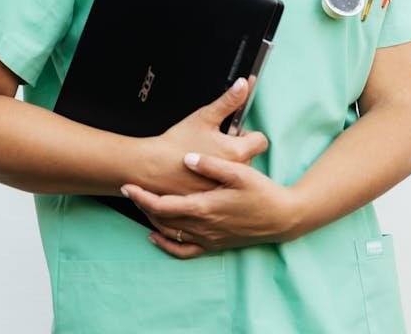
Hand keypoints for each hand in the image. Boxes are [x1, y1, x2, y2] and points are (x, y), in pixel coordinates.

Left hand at [122, 151, 295, 257]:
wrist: (282, 219)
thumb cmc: (262, 193)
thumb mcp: (240, 173)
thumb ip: (212, 165)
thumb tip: (188, 158)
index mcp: (206, 207)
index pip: (164, 205)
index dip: (143, 197)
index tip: (127, 185)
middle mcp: (203, 226)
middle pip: (162, 219)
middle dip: (142, 204)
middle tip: (129, 188)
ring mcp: (208, 238)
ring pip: (170, 233)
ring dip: (152, 219)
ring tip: (140, 202)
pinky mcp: (214, 245)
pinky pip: (184, 251)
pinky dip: (166, 245)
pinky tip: (156, 236)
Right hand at [141, 78, 267, 196]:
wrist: (153, 167)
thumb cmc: (177, 142)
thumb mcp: (205, 116)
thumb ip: (228, 101)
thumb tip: (244, 84)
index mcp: (237, 152)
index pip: (260, 141)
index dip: (247, 133)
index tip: (233, 131)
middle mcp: (234, 173)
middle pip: (248, 156)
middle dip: (235, 147)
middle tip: (214, 142)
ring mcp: (223, 188)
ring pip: (234, 171)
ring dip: (226, 164)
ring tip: (205, 156)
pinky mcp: (212, 198)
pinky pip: (222, 185)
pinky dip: (215, 178)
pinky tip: (201, 172)